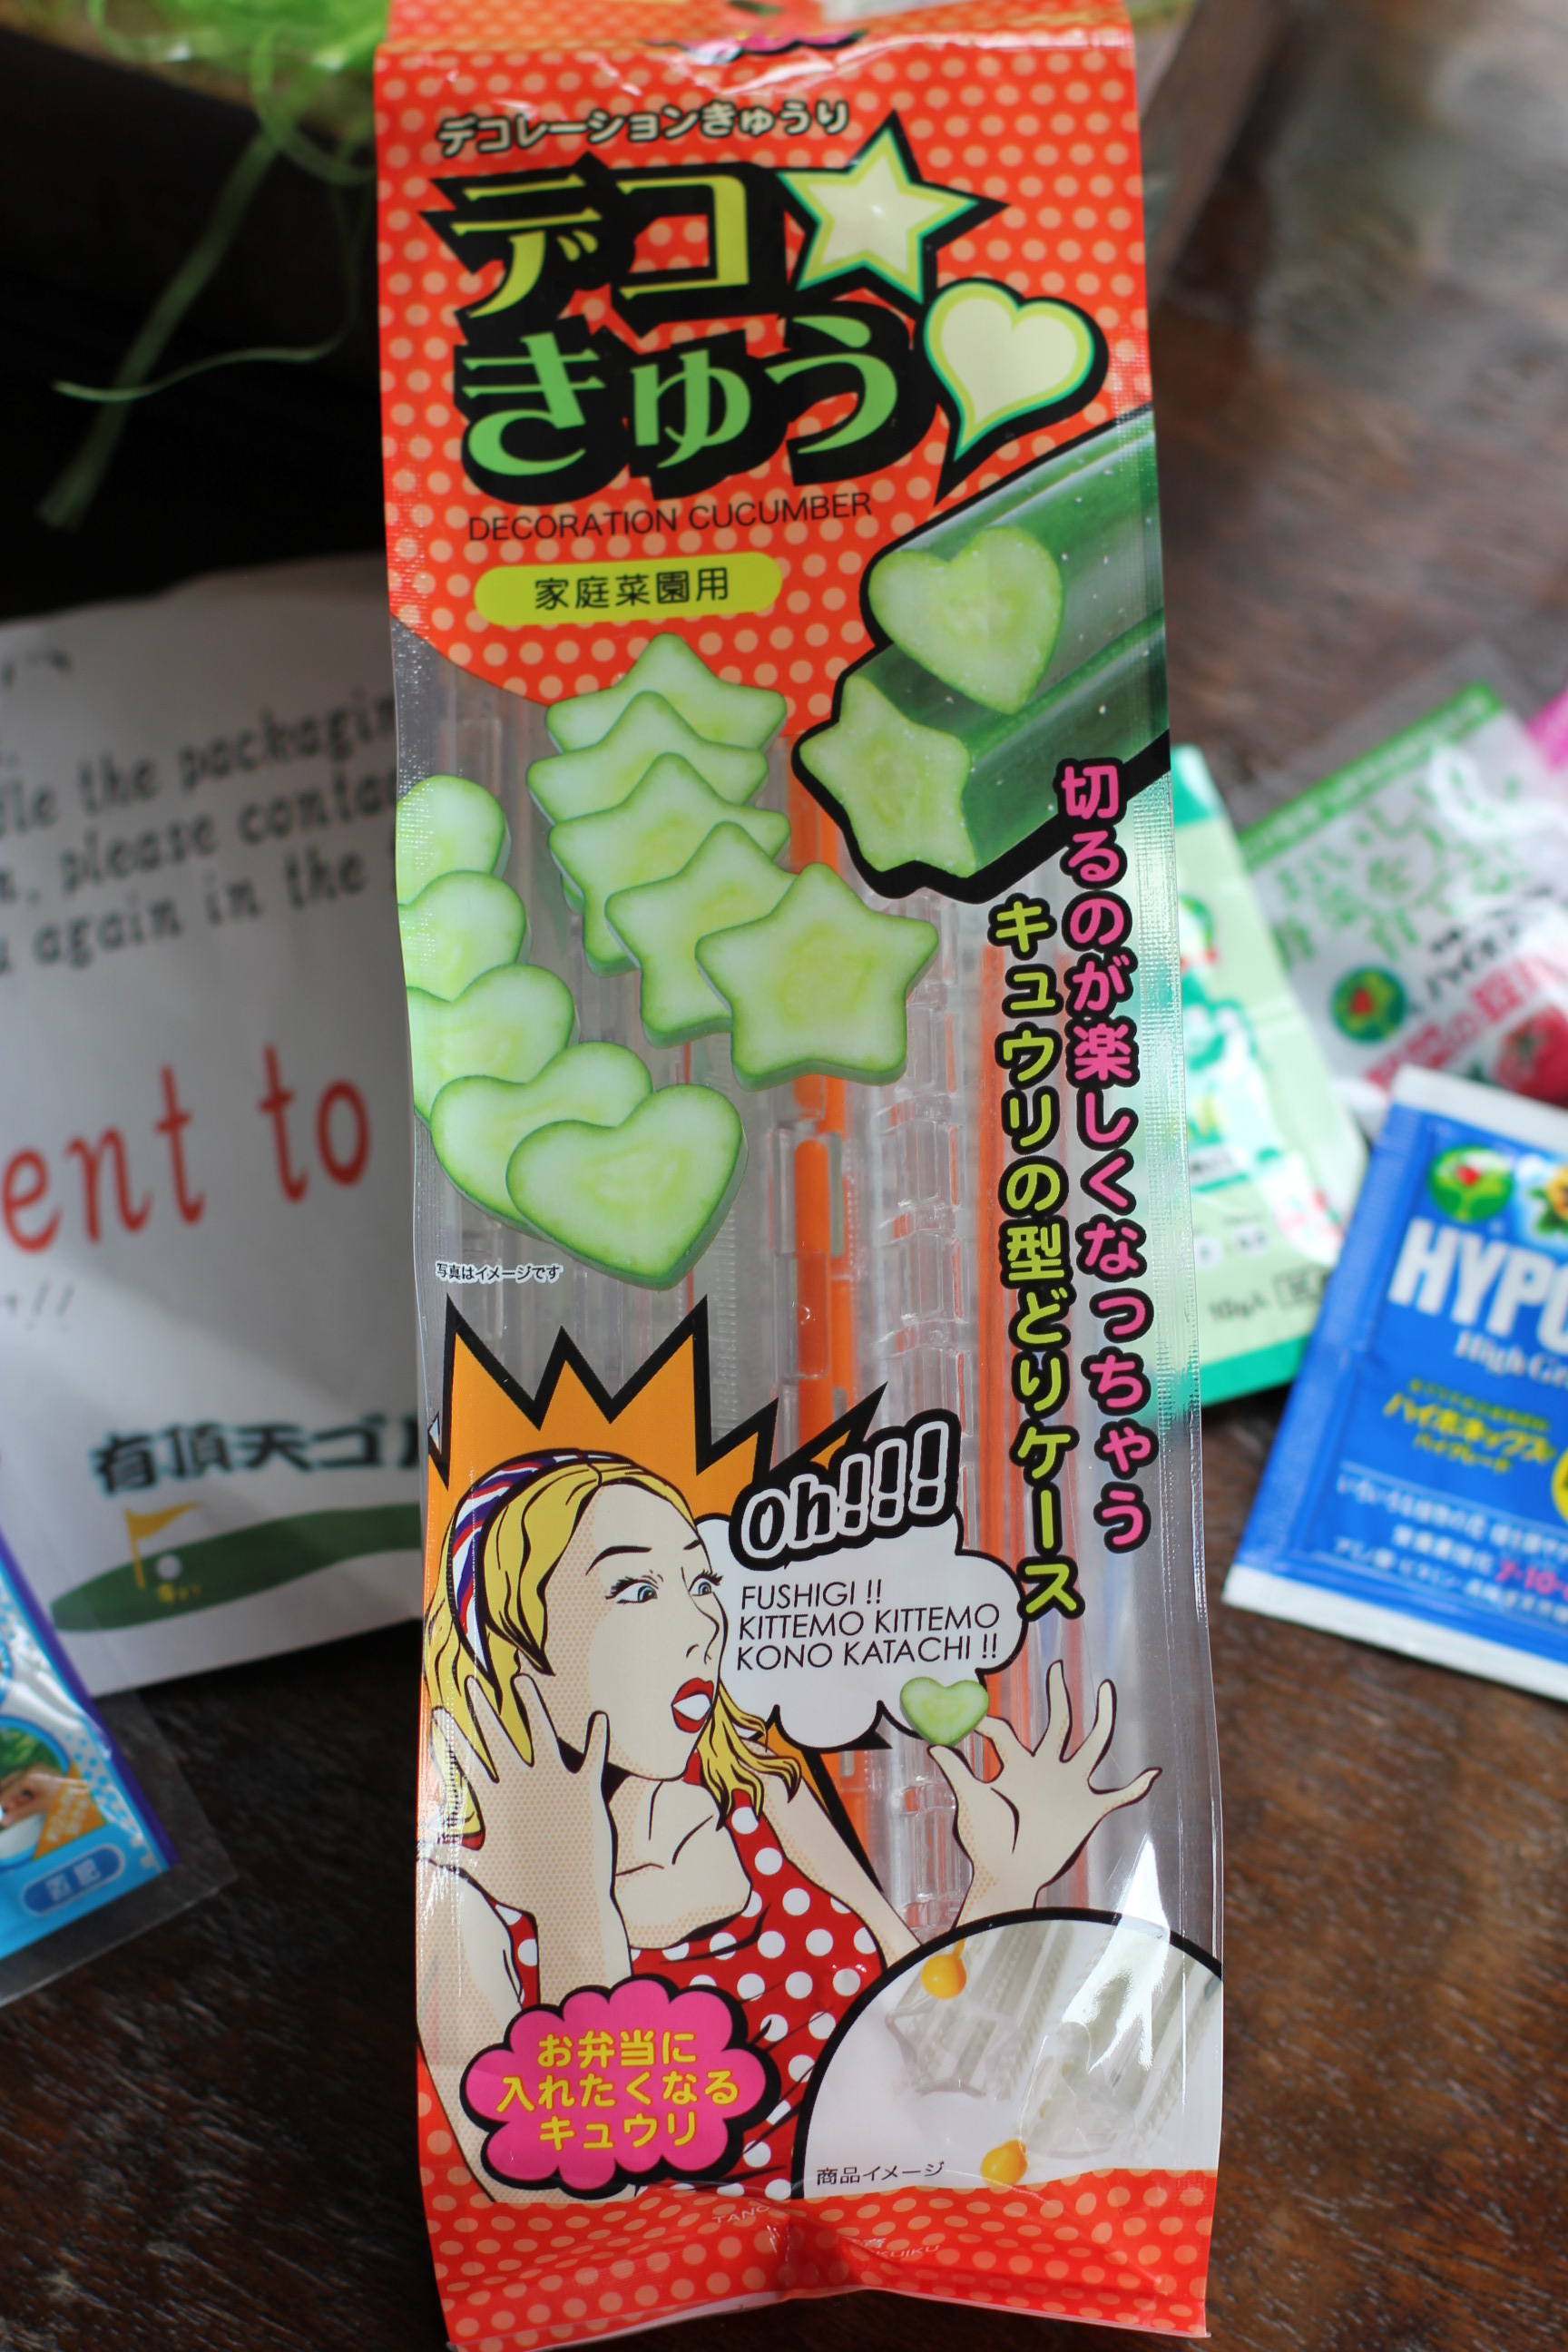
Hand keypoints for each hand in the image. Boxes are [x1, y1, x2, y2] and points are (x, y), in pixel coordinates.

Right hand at [423, 1671, 614, 1930]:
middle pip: (497, 1738)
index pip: (468, 1762)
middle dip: (482, 1708)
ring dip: (532, 1704)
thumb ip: (454, 1856)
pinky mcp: (586, 1789)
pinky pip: (593, 1754)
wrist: (571, 1905)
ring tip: (524, 1679)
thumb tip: (424, 1853)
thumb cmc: (528, 1894)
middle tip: (471, 1681)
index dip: (453, 1736)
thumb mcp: (485, 1872)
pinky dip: (597, 1736)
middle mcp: (523, 1786)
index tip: (440, 1710)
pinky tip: (601, 1716)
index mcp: (498, 1804)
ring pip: (542, 1732)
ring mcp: (556, 1784)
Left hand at [933, 1661, 1158, 1920]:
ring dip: (1102, 1718)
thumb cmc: (987, 1842)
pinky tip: (1152, 1773)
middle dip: (1058, 1694)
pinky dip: (1136, 1787)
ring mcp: (1070, 1787)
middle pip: (1058, 1722)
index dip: (985, 1723)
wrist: (1007, 1878)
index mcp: (1019, 1765)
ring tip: (1107, 1690)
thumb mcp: (970, 1800)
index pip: (1004, 1732)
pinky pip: (1118, 1797)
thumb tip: (933, 1744)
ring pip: (1092, 1745)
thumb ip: (957, 1771)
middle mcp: (1047, 1770)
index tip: (967, 1720)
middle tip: (1057, 1667)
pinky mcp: (1087, 1810)